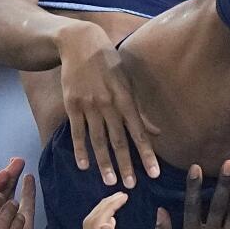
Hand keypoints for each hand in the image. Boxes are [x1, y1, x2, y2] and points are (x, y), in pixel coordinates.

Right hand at [57, 22, 159, 188]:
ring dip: (104, 163)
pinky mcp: (72, 105)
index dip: (147, 153)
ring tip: (110, 181)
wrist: (79, 43)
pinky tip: (84, 166)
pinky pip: (77, 132)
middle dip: (126, 164)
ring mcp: (89, 105)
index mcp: (126, 98)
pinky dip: (80, 150)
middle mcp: (108, 104)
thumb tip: (157, 132)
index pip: (139, 132)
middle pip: (119, 140)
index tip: (154, 173)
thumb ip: (140, 110)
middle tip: (132, 186)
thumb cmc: (108, 63)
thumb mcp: (128, 81)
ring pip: (98, 140)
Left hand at [80, 193, 138, 228]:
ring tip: (117, 205)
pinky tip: (111, 226)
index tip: (124, 196)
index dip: (108, 205)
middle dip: (103, 206)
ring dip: (102, 214)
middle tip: (120, 196)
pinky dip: (102, 225)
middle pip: (90, 223)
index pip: (96, 220)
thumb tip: (105, 222)